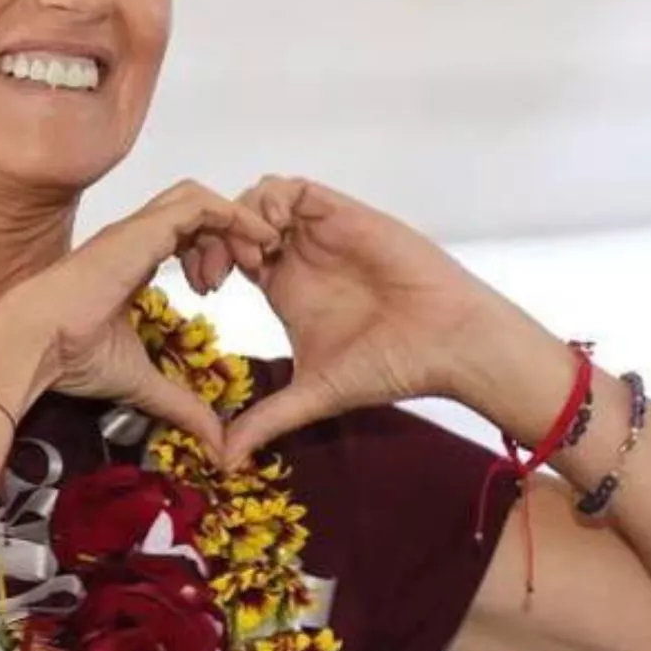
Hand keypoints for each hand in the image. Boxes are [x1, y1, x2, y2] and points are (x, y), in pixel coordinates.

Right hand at [0, 180, 281, 451]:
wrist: (33, 343)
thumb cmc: (68, 357)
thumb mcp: (142, 382)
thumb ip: (181, 404)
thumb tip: (215, 441)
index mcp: (130, 264)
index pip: (181, 238)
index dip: (213, 252)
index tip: (231, 285)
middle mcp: (134, 240)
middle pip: (195, 212)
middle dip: (231, 232)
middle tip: (254, 268)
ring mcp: (137, 230)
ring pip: (199, 200)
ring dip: (236, 221)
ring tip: (258, 257)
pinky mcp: (143, 230)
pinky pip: (199, 205)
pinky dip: (232, 214)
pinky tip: (253, 243)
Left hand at [215, 176, 562, 466]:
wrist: (447, 341)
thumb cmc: (391, 365)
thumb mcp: (314, 393)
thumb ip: (267, 420)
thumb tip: (222, 461)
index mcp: (284, 287)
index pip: (228, 257)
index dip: (206, 264)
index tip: (203, 292)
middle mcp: (298, 255)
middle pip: (234, 221)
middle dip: (214, 236)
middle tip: (214, 271)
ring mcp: (318, 232)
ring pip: (258, 198)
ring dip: (240, 218)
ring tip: (248, 257)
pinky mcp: (342, 214)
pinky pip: (292, 189)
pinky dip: (270, 202)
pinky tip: (272, 238)